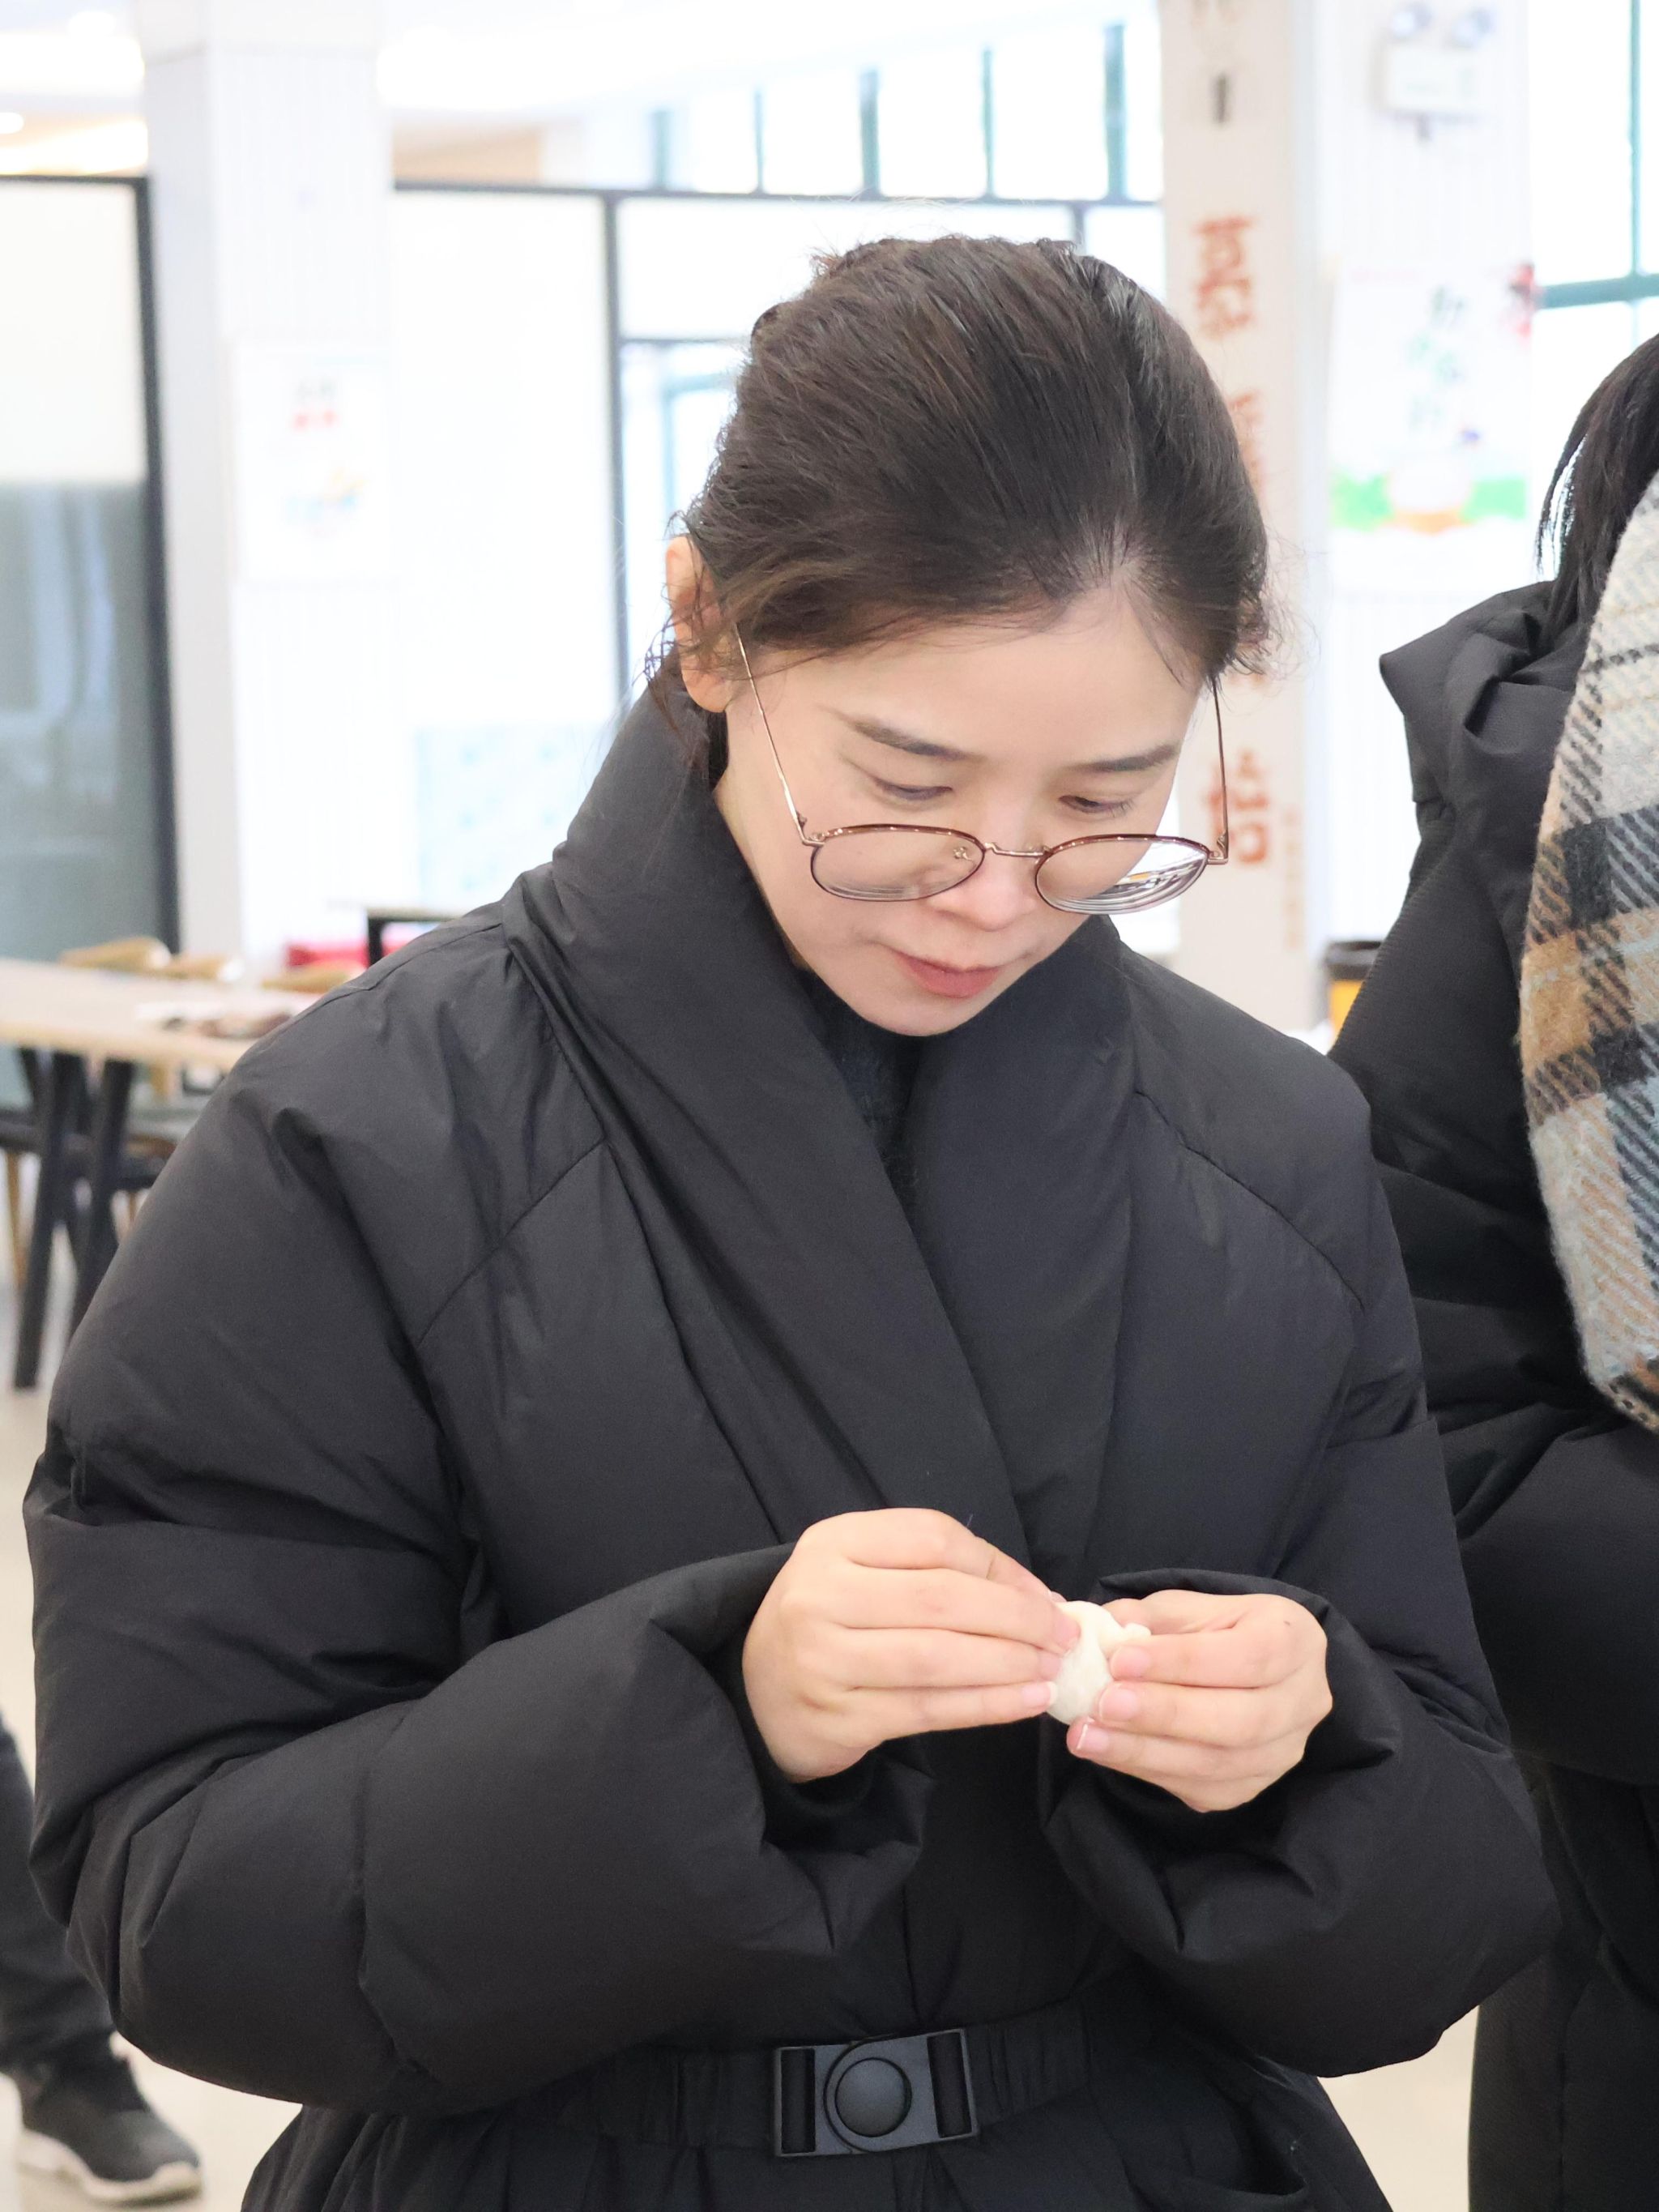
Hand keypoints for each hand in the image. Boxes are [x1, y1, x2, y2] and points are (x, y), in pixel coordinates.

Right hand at [742, 1509, 1078, 1783]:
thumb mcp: (868, 1572)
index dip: (999, 1567)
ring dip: (1009, 1665)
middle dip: (1017, 1619)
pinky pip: (928, 1710)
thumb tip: (1038, 1596)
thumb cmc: (833, 1621)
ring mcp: (822, 1659)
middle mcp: (819, 1594)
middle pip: (941, 1599)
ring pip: (938, 1659)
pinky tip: (1025, 1702)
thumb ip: (941, 1571)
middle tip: (1064, 1636)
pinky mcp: (836, 1718)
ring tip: (1053, 1670)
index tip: (1043, 1595)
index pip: (934, 1539)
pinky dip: (986, 1706)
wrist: (759, 1693)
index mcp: (832, 1542)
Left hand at [1066, 1589, 1331, 1813]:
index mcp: (1295, 1640)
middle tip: (1103, 1703)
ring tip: (1087, 1735)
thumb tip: (1094, 1635)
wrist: (1251, 1670)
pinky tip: (1107, 1752)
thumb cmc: (1218, 1629)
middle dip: (1164, 1713)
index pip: (1246, 1657)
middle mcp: (1303, 1702)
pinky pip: (1200, 1787)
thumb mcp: (1190, 1608)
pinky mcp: (1251, 1787)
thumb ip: (1148, 1619)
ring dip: (1144, 1751)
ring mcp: (1282, 1753)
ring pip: (1218, 1764)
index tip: (1121, 1659)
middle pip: (1239, 1720)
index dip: (1182, 1661)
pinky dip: (1147, 1770)